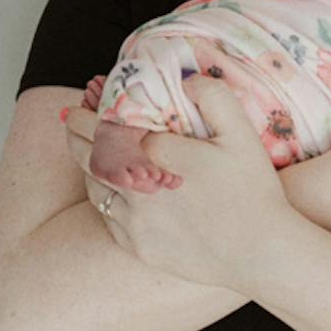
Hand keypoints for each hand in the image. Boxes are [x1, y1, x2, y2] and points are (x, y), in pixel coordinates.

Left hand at [93, 77, 300, 290]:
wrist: (260, 252)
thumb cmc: (253, 190)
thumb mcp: (241, 134)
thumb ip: (213, 96)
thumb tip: (186, 79)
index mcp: (157, 153)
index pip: (108, 125)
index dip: (91, 109)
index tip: (86, 98)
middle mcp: (137, 186)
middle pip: (90, 155)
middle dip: (74, 133)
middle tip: (69, 118)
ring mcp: (135, 220)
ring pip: (94, 187)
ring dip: (85, 166)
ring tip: (82, 151)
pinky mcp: (139, 246)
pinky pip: (107, 218)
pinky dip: (101, 198)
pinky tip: (106, 191)